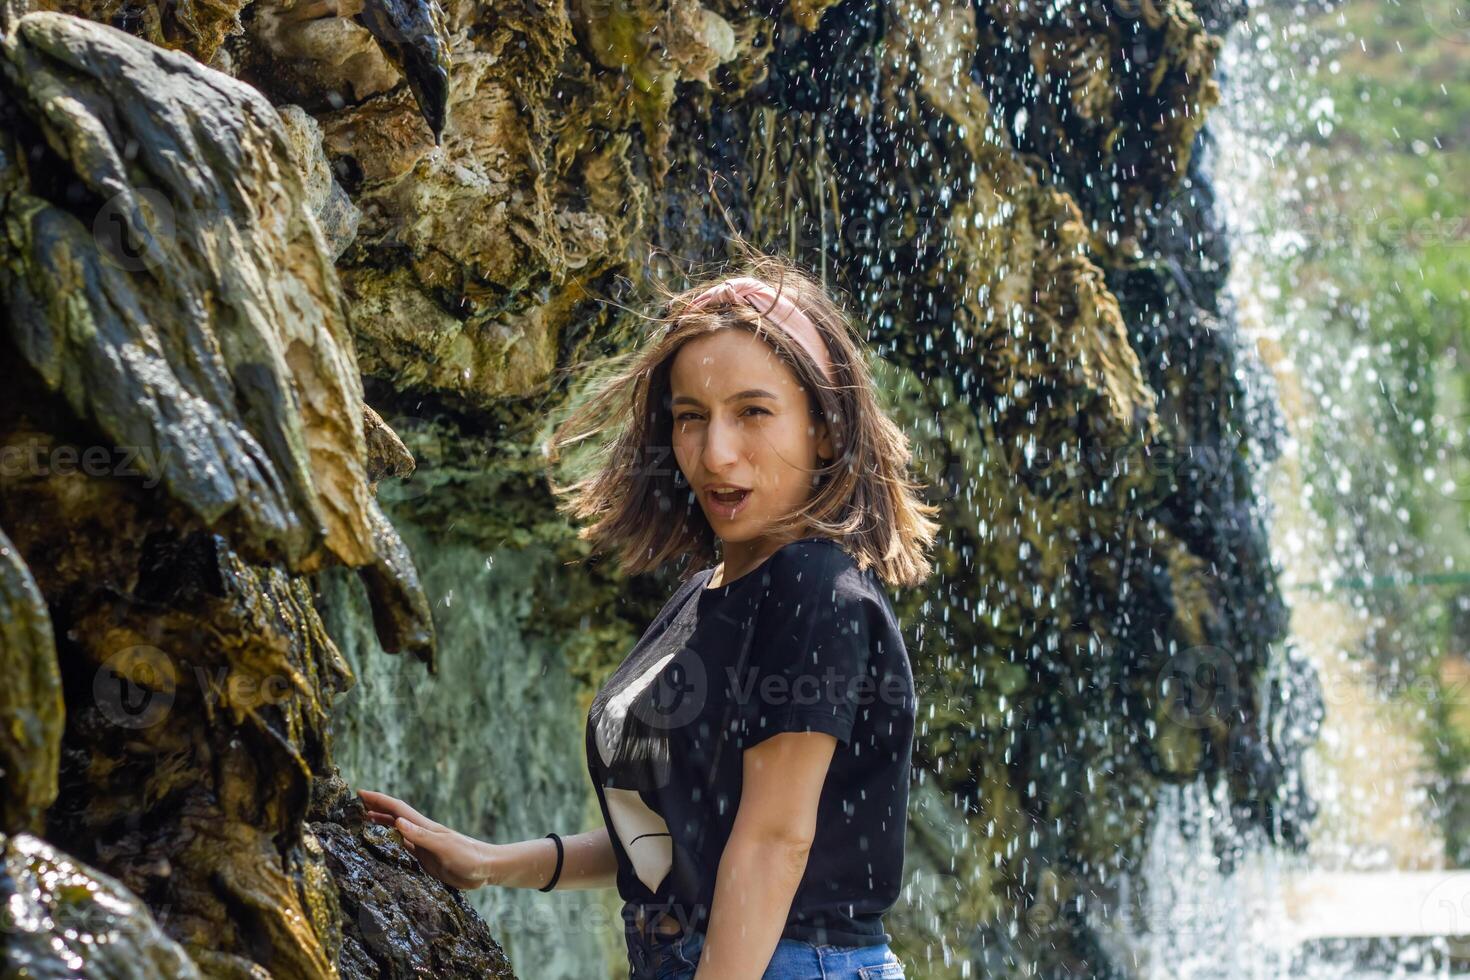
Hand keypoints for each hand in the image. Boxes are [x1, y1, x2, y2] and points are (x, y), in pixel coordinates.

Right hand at [357, 789, 491, 890]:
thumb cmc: (468, 856)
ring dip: (380, 824)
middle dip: (375, 808)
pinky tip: (383, 845)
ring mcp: (423, 845)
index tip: (360, 792)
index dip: (378, 800)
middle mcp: (421, 833)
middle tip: (355, 804)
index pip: (397, 809)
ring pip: (396, 831)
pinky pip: (402, 848)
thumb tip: (397, 822)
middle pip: (394, 817)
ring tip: (363, 820)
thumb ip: (421, 836)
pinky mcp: (426, 859)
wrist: (486, 868)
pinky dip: (390, 843)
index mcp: (424, 827)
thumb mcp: (444, 846)